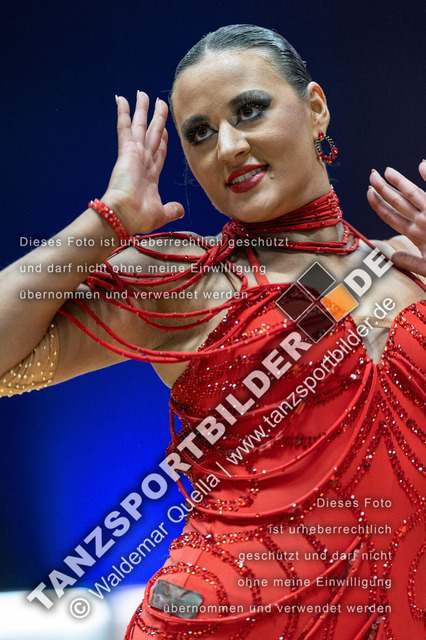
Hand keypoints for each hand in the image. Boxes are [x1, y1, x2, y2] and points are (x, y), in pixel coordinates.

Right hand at [102, 92, 184, 234]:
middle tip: (158, 102)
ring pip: (140, 127)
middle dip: (156, 119)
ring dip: (142, 110)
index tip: (165, 130)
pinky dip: (123, 113)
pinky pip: (125, 127)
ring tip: (143, 93)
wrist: (123, 216)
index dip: (163, 141)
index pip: (159, 153)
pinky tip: (121, 99)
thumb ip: (171, 210)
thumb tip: (179, 210)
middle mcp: (142, 162)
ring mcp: (134, 155)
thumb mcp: (161, 214)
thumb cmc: (138, 218)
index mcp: (150, 176)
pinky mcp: (126, 151)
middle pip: (151, 135)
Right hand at [368, 160, 425, 275]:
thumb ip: (409, 262)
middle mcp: (423, 220)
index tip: (369, 193)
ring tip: (388, 171)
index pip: (391, 217)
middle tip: (373, 176)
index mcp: (417, 235)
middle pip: (399, 201)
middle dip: (384, 188)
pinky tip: (422, 164)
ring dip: (400, 181)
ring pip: (413, 192)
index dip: (378, 205)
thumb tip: (393, 257)